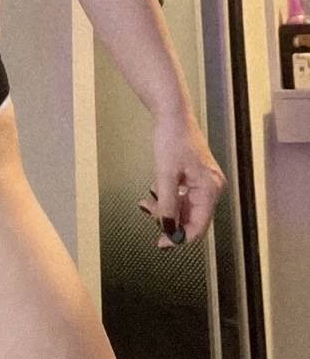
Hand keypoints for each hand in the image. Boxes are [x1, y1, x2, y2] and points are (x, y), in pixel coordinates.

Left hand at [138, 110, 227, 247]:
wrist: (172, 115)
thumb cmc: (172, 138)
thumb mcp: (165, 175)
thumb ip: (166, 204)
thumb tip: (167, 228)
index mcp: (210, 188)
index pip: (199, 226)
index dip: (180, 237)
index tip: (162, 243)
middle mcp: (211, 187)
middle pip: (192, 218)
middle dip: (169, 218)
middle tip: (149, 213)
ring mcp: (204, 182)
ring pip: (185, 207)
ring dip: (166, 208)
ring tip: (147, 201)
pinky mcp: (196, 177)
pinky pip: (183, 196)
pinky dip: (168, 197)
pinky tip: (154, 192)